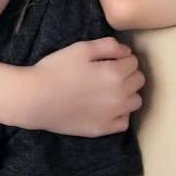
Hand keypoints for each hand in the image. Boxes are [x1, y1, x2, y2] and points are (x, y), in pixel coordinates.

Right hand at [23, 37, 143, 136]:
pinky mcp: (103, 129)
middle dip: (128, 73)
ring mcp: (113, 115)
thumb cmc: (57, 68)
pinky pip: (124, 122)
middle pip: (138, 81)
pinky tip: (106, 107)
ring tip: (109, 89)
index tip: (109, 58)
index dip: (122, 57)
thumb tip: (128, 52)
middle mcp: (120, 95)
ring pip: (136, 101)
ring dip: (128, 93)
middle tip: (109, 71)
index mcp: (115, 73)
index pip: (134, 62)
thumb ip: (108, 46)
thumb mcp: (81, 48)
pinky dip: (120, 113)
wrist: (36, 98)